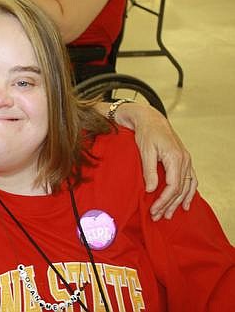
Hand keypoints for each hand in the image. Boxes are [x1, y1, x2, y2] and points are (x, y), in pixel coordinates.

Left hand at [114, 103, 196, 220]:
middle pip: (180, 189)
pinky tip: (185, 203)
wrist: (151, 119)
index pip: (172, 186)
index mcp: (175, 158)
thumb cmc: (146, 133)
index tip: (154, 210)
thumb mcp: (145, 151)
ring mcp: (186, 160)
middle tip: (157, 217)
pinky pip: (191, 180)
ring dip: (179, 202)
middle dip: (169, 205)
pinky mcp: (183, 160)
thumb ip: (149, 171)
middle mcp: (184, 160)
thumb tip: (152, 190)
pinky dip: (189, 192)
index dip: (164, 201)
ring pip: (187, 186)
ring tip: (169, 215)